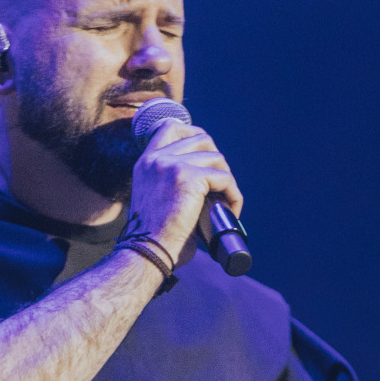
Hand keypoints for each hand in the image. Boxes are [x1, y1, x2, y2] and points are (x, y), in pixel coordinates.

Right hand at [127, 118, 243, 264]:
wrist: (148, 253)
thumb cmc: (155, 239)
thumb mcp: (156, 200)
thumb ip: (172, 183)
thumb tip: (206, 183)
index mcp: (146, 163)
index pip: (170, 127)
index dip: (194, 134)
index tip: (207, 155)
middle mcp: (156, 159)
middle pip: (200, 137)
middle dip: (217, 159)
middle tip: (220, 185)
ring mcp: (171, 165)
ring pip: (216, 157)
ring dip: (227, 179)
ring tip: (226, 201)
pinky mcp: (188, 177)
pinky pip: (224, 178)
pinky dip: (233, 195)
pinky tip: (231, 209)